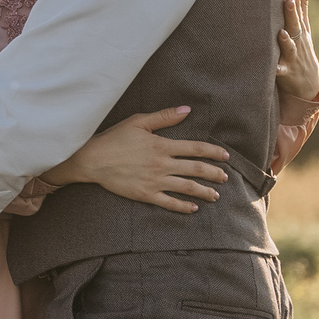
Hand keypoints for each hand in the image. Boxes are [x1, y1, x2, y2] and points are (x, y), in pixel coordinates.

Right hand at [42, 106, 230, 213]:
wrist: (92, 159)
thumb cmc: (114, 138)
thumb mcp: (138, 122)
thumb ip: (164, 117)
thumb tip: (187, 110)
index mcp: (162, 145)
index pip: (196, 148)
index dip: (214, 152)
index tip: (225, 156)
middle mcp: (162, 164)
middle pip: (196, 169)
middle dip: (214, 174)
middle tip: (225, 177)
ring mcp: (155, 181)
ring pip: (187, 187)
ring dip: (204, 192)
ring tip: (216, 195)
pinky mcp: (145, 194)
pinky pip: (169, 202)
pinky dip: (183, 206)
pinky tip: (193, 208)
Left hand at [277, 0, 318, 102]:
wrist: (308, 85)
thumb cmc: (302, 50)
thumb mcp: (305, 29)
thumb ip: (303, 6)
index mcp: (300, 29)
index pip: (298, 8)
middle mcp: (298, 40)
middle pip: (295, 25)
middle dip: (292, 12)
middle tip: (288, 0)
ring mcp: (293, 56)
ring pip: (289, 47)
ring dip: (286, 40)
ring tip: (281, 32)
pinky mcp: (287, 72)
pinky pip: (281, 71)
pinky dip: (277, 69)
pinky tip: (272, 67)